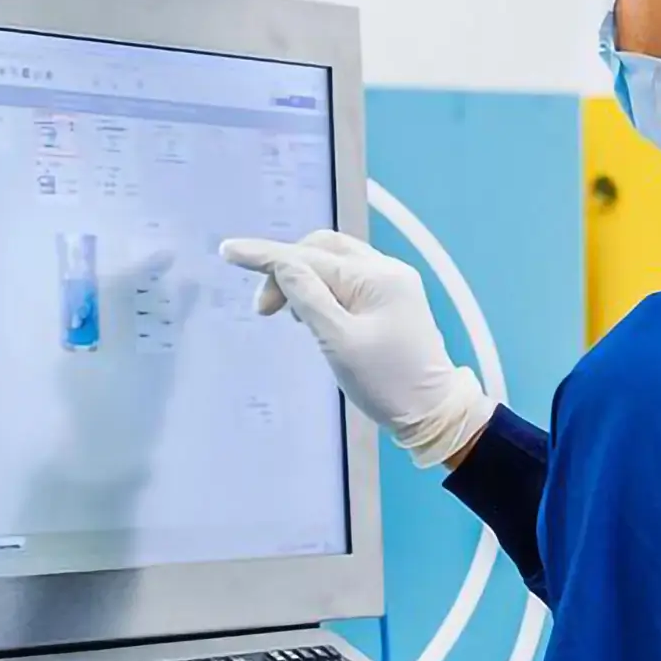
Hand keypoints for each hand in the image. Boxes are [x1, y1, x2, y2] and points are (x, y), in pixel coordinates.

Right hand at [219, 230, 492, 466]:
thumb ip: (308, 298)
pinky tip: (311, 314)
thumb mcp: (339, 343)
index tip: (227, 250)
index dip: (264, 255)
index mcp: (376, 278)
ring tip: (289, 315)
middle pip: (321, 249)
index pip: (308, 258)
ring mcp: (391, 282)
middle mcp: (386, 270)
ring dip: (303, 278)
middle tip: (265, 309)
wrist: (433, 412)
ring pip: (334, 261)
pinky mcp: (391, 298)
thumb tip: (281, 265)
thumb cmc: (386, 383)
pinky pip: (347, 278)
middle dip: (285, 269)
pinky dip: (322, 288)